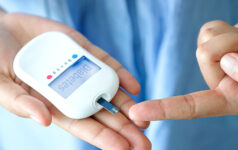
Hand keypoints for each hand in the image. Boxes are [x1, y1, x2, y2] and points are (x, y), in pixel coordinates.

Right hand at [0, 13, 150, 149]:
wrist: (1, 29)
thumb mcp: (2, 85)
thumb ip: (22, 103)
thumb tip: (44, 120)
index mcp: (53, 105)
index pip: (83, 126)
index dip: (103, 138)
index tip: (124, 149)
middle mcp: (71, 91)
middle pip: (102, 113)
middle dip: (124, 128)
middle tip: (144, 142)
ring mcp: (80, 71)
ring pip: (108, 91)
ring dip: (128, 106)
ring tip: (145, 119)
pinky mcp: (84, 51)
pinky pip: (106, 64)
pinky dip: (120, 75)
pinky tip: (133, 88)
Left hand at [129, 14, 237, 120]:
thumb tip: (225, 61)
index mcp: (228, 100)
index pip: (191, 107)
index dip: (164, 109)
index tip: (137, 114)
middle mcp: (215, 82)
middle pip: (205, 56)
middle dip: (234, 46)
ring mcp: (210, 62)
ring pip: (206, 42)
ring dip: (235, 38)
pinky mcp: (209, 43)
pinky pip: (209, 29)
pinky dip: (228, 29)